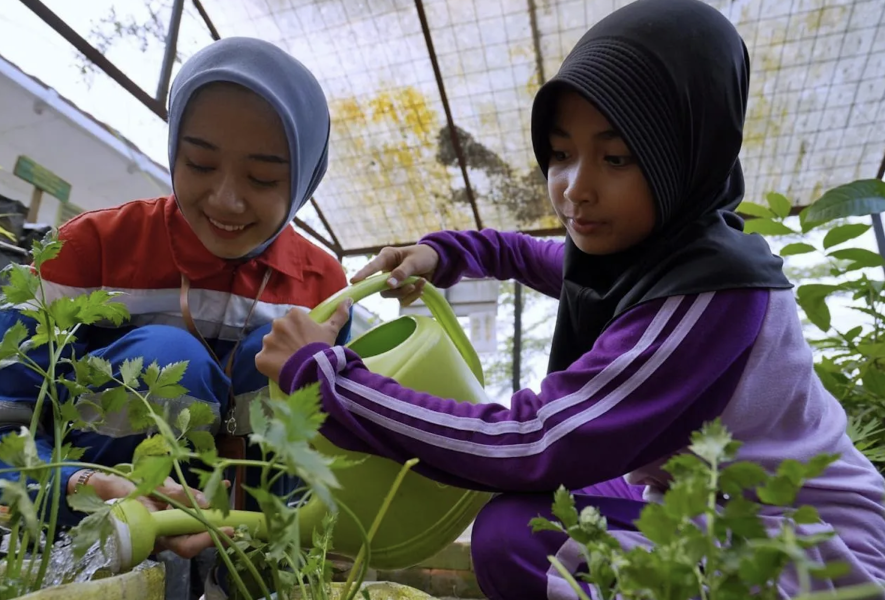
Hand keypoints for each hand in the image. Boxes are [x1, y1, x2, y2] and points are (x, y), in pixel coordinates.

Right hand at [68, 470, 232, 558]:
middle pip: (195, 534)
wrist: (99, 490)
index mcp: (154, 535)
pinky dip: (206, 496)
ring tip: (223, 488)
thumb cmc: (116, 493)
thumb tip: (204, 500)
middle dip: (214, 523)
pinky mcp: (169, 511)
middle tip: (234, 516)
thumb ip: (173, 494)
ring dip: (211, 506)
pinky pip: (190, 507)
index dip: (207, 540)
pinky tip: (223, 483)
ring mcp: (167, 523)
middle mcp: (163, 534)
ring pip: (194, 518)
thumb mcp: (142, 489)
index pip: (185, 546)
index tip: (227, 529)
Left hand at [255, 299, 352, 381]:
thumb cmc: (323, 348)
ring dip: (277, 351)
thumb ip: (339, 314)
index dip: (299, 331)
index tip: (306, 341)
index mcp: (294, 315)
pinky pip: (263, 359)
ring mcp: (267, 341)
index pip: (293, 320)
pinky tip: (280, 370)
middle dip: (286, 340)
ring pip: (271, 344)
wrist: (313, 371)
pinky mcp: (260, 357)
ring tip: (290, 362)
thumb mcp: (332, 330)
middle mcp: (278, 324)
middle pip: (280, 331)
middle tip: (298, 352)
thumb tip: (348, 299)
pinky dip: (270, 364)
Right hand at [350, 244, 439, 305]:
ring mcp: (392, 281)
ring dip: (408, 292)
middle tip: (412, 285)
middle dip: (399, 289)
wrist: (437, 262)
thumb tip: (389, 284)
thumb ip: (402, 272)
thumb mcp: (414, 261)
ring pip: (392, 295)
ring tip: (421, 283)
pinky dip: (413, 296)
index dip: (362, 274)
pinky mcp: (400, 290)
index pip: (372, 267)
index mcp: (386, 257)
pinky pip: (402, 299)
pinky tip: (422, 287)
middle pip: (382, 287)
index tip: (354, 282)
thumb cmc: (423, 256)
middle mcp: (386, 270)